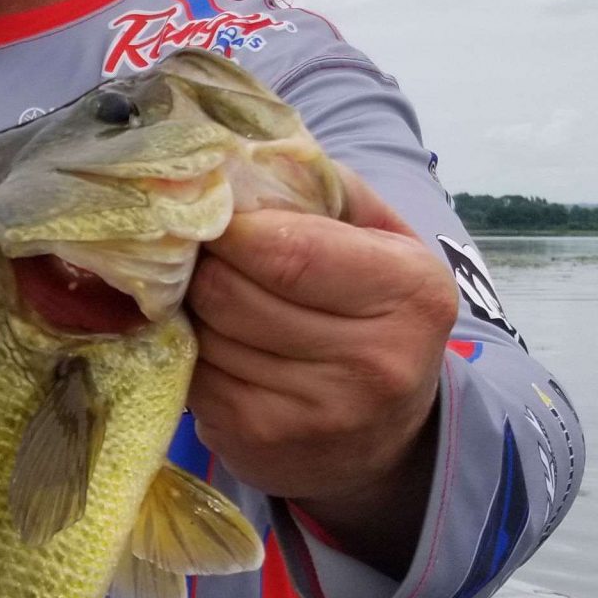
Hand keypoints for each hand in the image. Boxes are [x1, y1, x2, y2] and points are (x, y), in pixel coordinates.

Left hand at [186, 168, 457, 571]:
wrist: (383, 438)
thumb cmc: (376, 314)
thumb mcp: (381, 240)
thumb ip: (322, 186)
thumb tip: (236, 152)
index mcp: (410, 293)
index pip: (288, 250)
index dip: (230, 225)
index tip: (205, 207)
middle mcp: (373, 361)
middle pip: (232, 293)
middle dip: (200, 264)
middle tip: (191, 246)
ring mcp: (315, 411)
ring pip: (206, 334)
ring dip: (189, 308)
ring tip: (202, 293)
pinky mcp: (261, 445)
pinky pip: (194, 377)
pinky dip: (187, 351)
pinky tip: (205, 339)